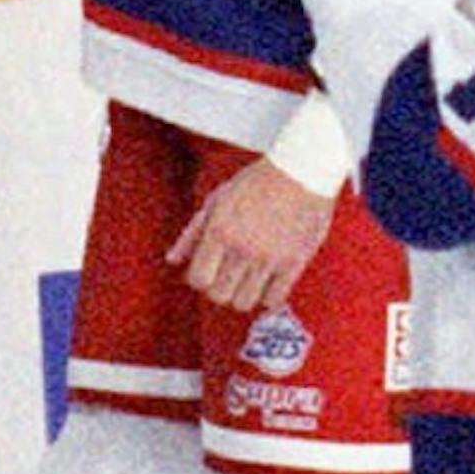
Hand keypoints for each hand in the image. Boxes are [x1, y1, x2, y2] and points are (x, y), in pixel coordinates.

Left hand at [168, 153, 335, 315]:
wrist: (301, 171)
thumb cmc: (256, 182)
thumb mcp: (217, 200)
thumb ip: (192, 232)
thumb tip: (173, 260)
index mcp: (220, 230)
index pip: (198, 280)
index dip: (200, 279)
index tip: (209, 271)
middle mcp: (242, 247)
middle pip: (219, 296)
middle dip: (219, 289)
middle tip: (228, 276)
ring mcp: (269, 257)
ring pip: (244, 303)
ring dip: (243, 295)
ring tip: (248, 280)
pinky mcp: (294, 262)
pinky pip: (274, 299)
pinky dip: (268, 295)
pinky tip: (269, 281)